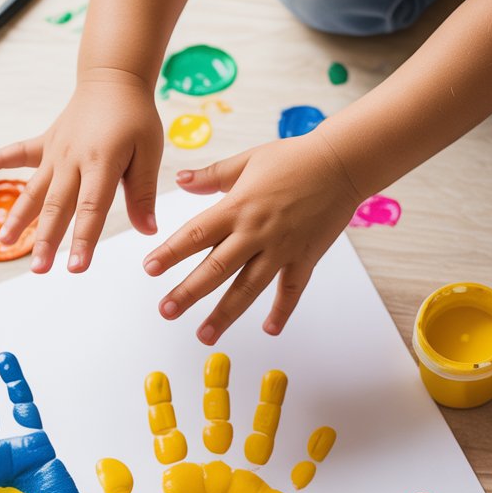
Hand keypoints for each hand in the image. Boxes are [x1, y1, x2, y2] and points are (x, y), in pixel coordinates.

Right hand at [0, 69, 163, 273]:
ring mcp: (55, 151)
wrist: (114, 78)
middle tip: (39, 270)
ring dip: (18, 216)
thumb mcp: (148, 153)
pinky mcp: (46, 142)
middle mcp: (72, 159)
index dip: (84, 240)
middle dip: (46, 240)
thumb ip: (143, 193)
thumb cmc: (135, 118)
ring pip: (33, 189)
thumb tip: (148, 231)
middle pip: (57, 206)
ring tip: (3, 242)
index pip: (91, 209)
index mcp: (101, 163)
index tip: (76, 268)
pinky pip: (18, 151)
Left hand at [144, 134, 360, 342]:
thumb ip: (211, 176)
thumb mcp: (247, 160)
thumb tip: (180, 180)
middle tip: (166, 311)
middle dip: (188, 292)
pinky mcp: (305, 258)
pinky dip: (281, 311)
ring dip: (226, 314)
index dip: (170, 253)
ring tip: (206, 335)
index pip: (196, 234)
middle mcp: (256, 232)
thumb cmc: (294, 157)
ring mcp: (281, 248)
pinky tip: (270, 330)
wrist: (342, 162)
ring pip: (249, 287)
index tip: (149, 269)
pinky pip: (291, 290)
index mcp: (238, 207)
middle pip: (216, 268)